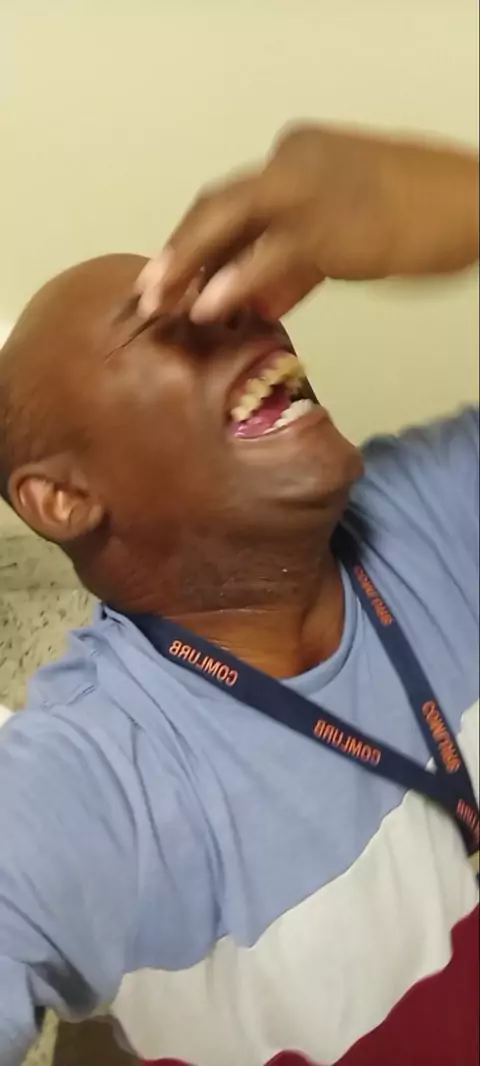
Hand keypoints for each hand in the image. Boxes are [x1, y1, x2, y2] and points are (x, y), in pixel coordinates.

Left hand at [136, 123, 478, 321]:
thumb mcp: (347, 243)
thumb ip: (296, 269)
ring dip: (188, 265)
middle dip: (178, 253)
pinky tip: (208, 306)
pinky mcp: (330, 222)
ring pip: (228, 221)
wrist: (475, 205)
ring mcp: (310, 188)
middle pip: (216, 206)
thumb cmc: (423, 218)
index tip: (170, 278)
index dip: (193, 243)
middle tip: (148, 294)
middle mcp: (295, 162)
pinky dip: (234, 280)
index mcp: (299, 159)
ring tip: (161, 304)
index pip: (230, 203)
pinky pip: (269, 253)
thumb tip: (256, 303)